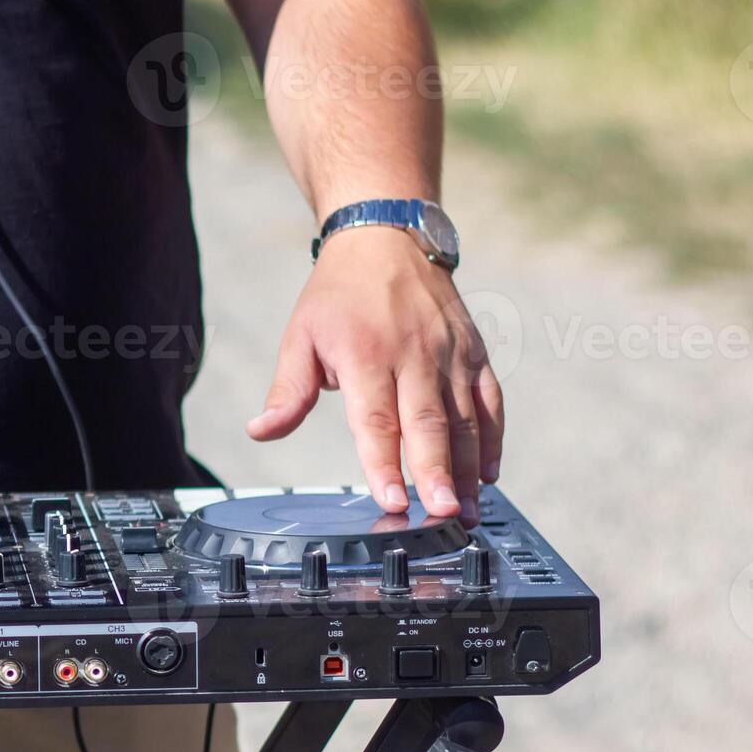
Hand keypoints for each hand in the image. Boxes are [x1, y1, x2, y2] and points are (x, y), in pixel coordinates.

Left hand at [245, 227, 502, 522]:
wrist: (387, 237)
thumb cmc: (339, 294)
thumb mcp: (300, 336)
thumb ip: (287, 391)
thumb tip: (260, 431)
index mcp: (366, 353)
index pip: (377, 419)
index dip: (384, 463)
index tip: (391, 501)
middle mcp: (414, 354)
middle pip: (428, 423)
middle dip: (437, 473)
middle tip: (442, 514)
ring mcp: (450, 353)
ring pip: (465, 419)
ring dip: (468, 469)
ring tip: (466, 511)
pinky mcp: (474, 352)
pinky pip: (489, 401)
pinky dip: (492, 440)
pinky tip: (488, 475)